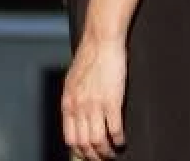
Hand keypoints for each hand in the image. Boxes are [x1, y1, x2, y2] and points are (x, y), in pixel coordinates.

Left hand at [62, 32, 126, 159]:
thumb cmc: (89, 58)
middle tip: (102, 158)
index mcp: (68, 102)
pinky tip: (122, 140)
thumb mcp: (73, 81)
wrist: (101, 40)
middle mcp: (79, 107)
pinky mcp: (112, 101)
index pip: (70, 138)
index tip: (88, 154)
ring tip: (113, 152)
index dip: (79, 151)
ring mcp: (94, 105)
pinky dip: (119, 139)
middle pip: (84, 144)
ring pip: (99, 141)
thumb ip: (74, 101)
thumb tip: (77, 120)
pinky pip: (115, 130)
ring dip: (107, 152)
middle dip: (94, 156)